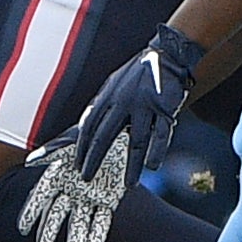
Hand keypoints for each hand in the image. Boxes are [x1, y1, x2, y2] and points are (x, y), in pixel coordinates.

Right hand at [17, 134, 121, 241]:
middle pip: (58, 213)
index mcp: (60, 174)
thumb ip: (54, 151)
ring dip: (76, 239)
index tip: (22, 229)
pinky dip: (98, 233)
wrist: (123, 131)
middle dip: (51, 232)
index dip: (32, 212)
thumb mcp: (74, 139)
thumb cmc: (95, 132)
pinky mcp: (109, 199)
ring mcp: (90, 195)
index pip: (41, 196)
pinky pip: (102, 219)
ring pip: (79, 220)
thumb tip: (31, 162)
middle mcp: (72, 188)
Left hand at [74, 24, 199, 189]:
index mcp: (106, 97)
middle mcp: (122, 102)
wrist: (165, 56)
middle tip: (87, 177)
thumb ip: (101, 106)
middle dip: (94, 159)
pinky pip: (161, 134)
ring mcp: (144, 106)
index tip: (76, 164)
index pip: (88, 126)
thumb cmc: (135, 76)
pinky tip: (153, 166)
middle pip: (105, 135)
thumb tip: (84, 127)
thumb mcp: (112, 86)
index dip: (81, 147)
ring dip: (132, 165)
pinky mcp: (166, 110)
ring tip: (129, 185)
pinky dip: (158, 151)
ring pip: (136, 141)